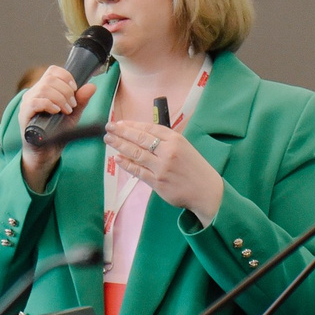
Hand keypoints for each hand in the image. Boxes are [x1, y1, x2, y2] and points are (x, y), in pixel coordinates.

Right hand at [16, 66, 83, 187]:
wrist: (46, 153)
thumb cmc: (56, 133)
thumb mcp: (72, 115)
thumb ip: (81, 101)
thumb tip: (91, 86)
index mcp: (44, 89)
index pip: (53, 71)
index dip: (66, 76)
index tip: (74, 90)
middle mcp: (34, 93)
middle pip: (50, 78)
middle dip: (66, 90)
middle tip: (72, 105)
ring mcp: (27, 103)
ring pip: (44, 89)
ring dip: (60, 98)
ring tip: (66, 110)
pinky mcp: (24, 115)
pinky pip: (35, 102)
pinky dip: (49, 104)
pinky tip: (56, 111)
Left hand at [105, 121, 224, 223]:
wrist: (206, 191)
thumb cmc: (195, 169)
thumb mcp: (185, 148)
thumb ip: (166, 142)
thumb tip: (142, 136)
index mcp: (176, 139)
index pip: (149, 128)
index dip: (133, 125)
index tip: (120, 123)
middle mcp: (168, 151)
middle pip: (140, 138)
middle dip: (122, 132)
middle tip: (109, 127)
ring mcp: (162, 167)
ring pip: (136, 153)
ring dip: (120, 145)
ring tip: (108, 140)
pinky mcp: (158, 182)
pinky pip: (138, 171)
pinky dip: (126, 164)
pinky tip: (117, 158)